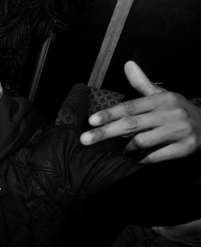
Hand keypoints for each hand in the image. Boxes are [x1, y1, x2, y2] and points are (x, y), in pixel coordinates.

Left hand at [80, 61, 200, 162]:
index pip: (130, 107)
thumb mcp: (163, 96)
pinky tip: (137, 158)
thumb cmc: (178, 111)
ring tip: (126, 152)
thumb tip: (127, 64)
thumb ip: (142, 84)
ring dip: (128, 149)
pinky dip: (142, 159)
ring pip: (142, 141)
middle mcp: (170, 113)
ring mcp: (179, 131)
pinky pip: (156, 156)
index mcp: (162, 100)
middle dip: (105, 132)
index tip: (91, 120)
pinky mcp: (185, 147)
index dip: (110, 113)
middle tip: (85, 140)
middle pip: (131, 124)